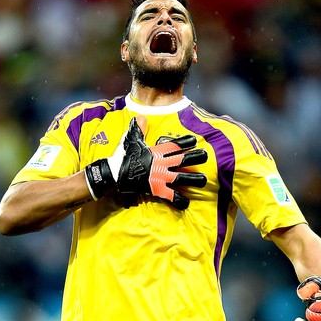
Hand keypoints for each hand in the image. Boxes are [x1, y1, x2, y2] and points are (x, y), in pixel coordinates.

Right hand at [85, 116, 207, 208]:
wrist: (114, 173)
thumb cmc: (123, 156)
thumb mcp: (131, 139)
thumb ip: (138, 128)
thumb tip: (141, 117)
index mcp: (157, 152)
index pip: (174, 145)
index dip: (185, 142)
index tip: (194, 140)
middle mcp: (161, 163)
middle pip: (183, 159)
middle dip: (196, 157)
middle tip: (206, 155)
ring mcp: (160, 177)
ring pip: (182, 177)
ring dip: (193, 179)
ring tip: (203, 180)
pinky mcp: (156, 189)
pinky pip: (171, 196)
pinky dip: (179, 200)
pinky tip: (186, 203)